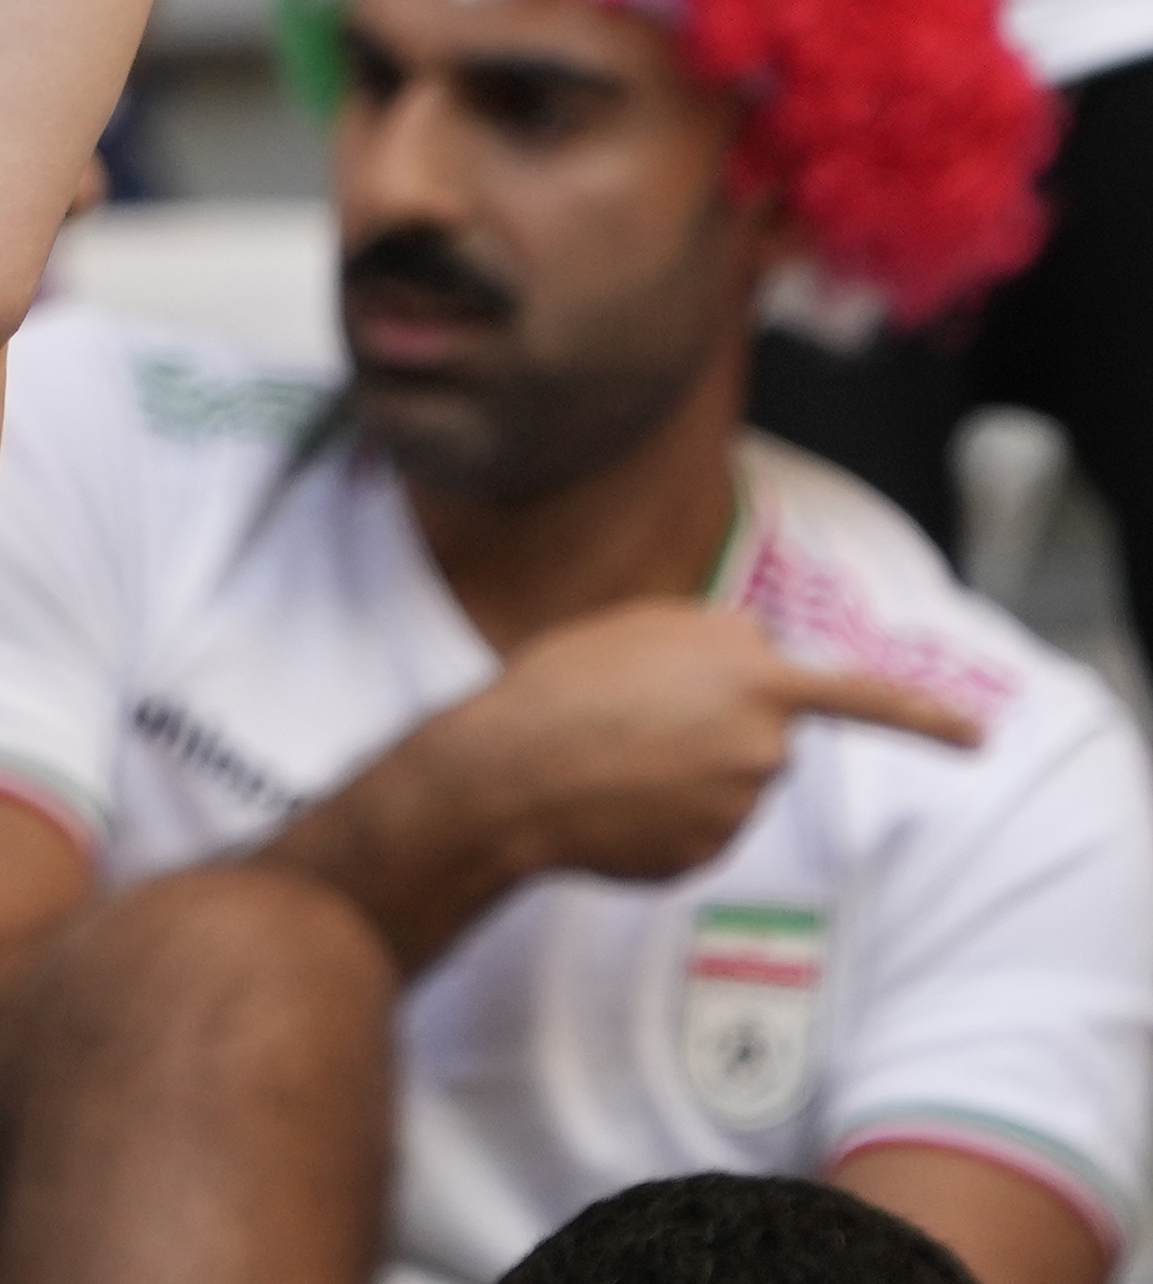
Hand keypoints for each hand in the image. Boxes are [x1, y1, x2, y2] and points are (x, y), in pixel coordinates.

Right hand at [428, 601, 979, 892]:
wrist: (506, 772)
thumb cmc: (558, 687)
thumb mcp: (632, 628)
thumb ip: (709, 640)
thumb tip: (750, 657)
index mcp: (752, 670)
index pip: (861, 694)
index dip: (926, 718)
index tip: (976, 738)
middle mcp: (763, 738)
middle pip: (763, 734)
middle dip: (714, 730)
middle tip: (631, 722)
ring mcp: (739, 802)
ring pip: (728, 784)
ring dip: (682, 774)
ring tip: (608, 758)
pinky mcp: (709, 853)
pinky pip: (699, 828)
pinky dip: (662, 818)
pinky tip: (612, 802)